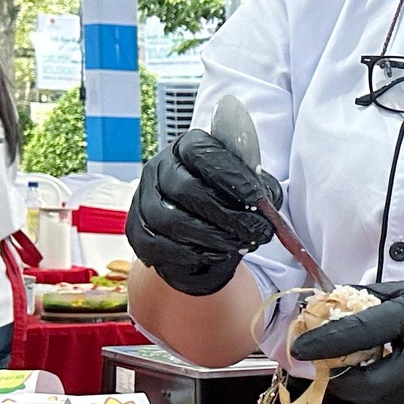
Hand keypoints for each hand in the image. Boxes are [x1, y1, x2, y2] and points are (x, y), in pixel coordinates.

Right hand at [126, 131, 279, 295]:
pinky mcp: (138, 233)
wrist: (198, 231)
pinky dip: (193, 255)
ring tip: (242, 245)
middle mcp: (159, 170)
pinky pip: (161, 247)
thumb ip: (259, 189)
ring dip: (213, 237)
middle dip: (227, 214)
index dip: (231, 175)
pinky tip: (218, 255)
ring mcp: (144, 201)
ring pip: (172, 220)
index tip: (256, 199)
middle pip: (186, 189)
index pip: (201, 152)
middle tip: (257, 231)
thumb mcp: (248, 187)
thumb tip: (266, 205)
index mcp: (186, 148)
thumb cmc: (226, 201)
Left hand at [292, 280, 403, 403]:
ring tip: (347, 371)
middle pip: (366, 384)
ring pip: (377, 400)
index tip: (300, 347)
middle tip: (323, 367)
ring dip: (355, 388)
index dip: (326, 342)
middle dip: (338, 379)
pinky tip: (376, 377)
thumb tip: (331, 305)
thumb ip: (371, 300)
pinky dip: (376, 394)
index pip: (361, 333)